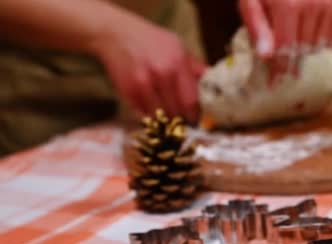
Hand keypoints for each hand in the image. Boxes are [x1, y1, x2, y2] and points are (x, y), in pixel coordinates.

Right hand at [90, 18, 204, 122]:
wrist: (116, 34)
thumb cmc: (151, 40)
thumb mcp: (178, 47)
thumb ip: (196, 68)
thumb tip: (213, 85)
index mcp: (176, 63)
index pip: (191, 101)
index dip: (195, 114)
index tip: (197, 118)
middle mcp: (160, 74)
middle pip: (177, 112)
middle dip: (181, 118)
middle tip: (183, 118)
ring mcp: (142, 84)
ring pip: (161, 117)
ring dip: (166, 119)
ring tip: (167, 112)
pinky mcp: (128, 92)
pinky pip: (144, 114)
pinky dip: (150, 114)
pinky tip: (152, 105)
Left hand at [239, 0, 331, 76]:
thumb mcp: (251, 0)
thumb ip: (257, 27)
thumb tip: (266, 58)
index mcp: (288, 6)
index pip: (284, 50)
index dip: (278, 70)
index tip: (272, 85)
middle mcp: (313, 6)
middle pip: (301, 51)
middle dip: (289, 63)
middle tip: (280, 72)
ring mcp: (329, 4)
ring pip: (317, 47)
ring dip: (303, 52)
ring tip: (291, 47)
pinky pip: (331, 37)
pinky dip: (319, 42)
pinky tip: (307, 37)